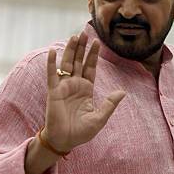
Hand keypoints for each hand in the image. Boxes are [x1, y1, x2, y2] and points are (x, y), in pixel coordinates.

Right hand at [44, 32, 125, 151]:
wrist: (65, 141)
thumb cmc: (81, 132)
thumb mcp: (100, 118)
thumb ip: (110, 104)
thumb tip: (122, 92)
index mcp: (86, 89)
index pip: (90, 68)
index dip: (93, 55)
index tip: (97, 42)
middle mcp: (74, 85)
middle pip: (79, 62)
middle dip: (82, 48)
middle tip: (84, 32)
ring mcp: (63, 87)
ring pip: (67, 64)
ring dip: (70, 51)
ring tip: (74, 37)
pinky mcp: (53, 92)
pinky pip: (51, 75)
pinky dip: (51, 63)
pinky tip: (53, 51)